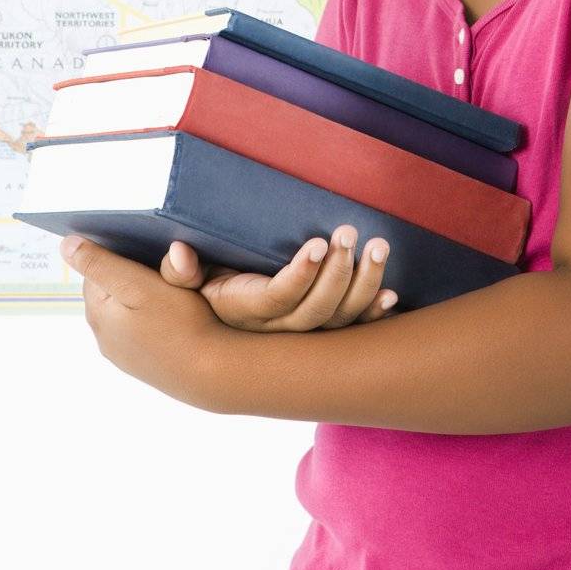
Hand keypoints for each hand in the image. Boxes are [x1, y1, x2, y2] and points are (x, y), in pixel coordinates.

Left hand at [58, 235, 235, 411]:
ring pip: (124, 308)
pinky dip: (150, 314)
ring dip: (139, 293)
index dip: (116, 252)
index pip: (94, 269)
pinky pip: (139, 327)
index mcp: (98, 313)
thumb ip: (101, 263)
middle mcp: (104, 337)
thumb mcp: (138, 284)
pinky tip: (172, 313)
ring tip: (167, 286)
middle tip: (158, 262)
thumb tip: (66, 245)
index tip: (143, 245)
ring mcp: (123, 353)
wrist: (211, 371)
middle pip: (108, 289)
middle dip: (127, 272)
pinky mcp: (143, 362)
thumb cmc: (179, 323)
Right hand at [158, 223, 399, 331]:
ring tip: (378, 246)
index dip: (301, 275)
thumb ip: (178, 272)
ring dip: (363, 284)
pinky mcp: (319, 334)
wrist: (209, 338)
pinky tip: (391, 295)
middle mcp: (274, 331)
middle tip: (350, 230)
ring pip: (337, 321)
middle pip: (314, 312)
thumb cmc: (198, 293)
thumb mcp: (181, 284)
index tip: (318, 242)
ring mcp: (300, 335)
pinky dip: (372, 314)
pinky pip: (350, 331)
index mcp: (243, 311)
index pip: (276, 299)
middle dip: (337, 272)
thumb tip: (179, 252)